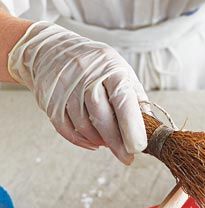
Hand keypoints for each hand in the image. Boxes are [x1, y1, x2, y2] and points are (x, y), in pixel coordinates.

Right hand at [8, 22, 147, 164]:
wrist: (52, 49)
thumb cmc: (96, 66)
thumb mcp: (120, 72)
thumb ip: (136, 98)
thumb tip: (150, 127)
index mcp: (110, 67)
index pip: (123, 100)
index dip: (131, 128)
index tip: (139, 147)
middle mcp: (85, 74)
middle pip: (102, 116)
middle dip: (116, 142)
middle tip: (127, 157)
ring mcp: (64, 86)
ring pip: (83, 125)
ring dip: (99, 141)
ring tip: (109, 144)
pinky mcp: (49, 99)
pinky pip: (65, 128)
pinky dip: (81, 140)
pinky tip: (93, 143)